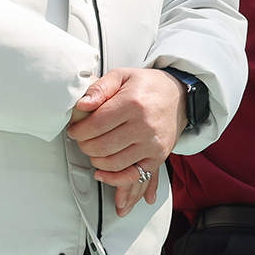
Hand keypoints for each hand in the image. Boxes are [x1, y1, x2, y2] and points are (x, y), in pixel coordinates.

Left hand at [65, 67, 182, 214]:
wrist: (179, 97)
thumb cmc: (148, 87)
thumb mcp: (122, 76)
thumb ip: (99, 88)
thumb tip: (82, 105)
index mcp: (133, 103)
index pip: (95, 125)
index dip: (78, 130)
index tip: (75, 130)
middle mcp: (145, 126)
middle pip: (101, 146)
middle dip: (84, 145)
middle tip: (82, 140)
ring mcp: (152, 144)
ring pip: (113, 163)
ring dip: (96, 160)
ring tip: (94, 150)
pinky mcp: (158, 157)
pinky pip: (132, 176)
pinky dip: (113, 178)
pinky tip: (102, 173)